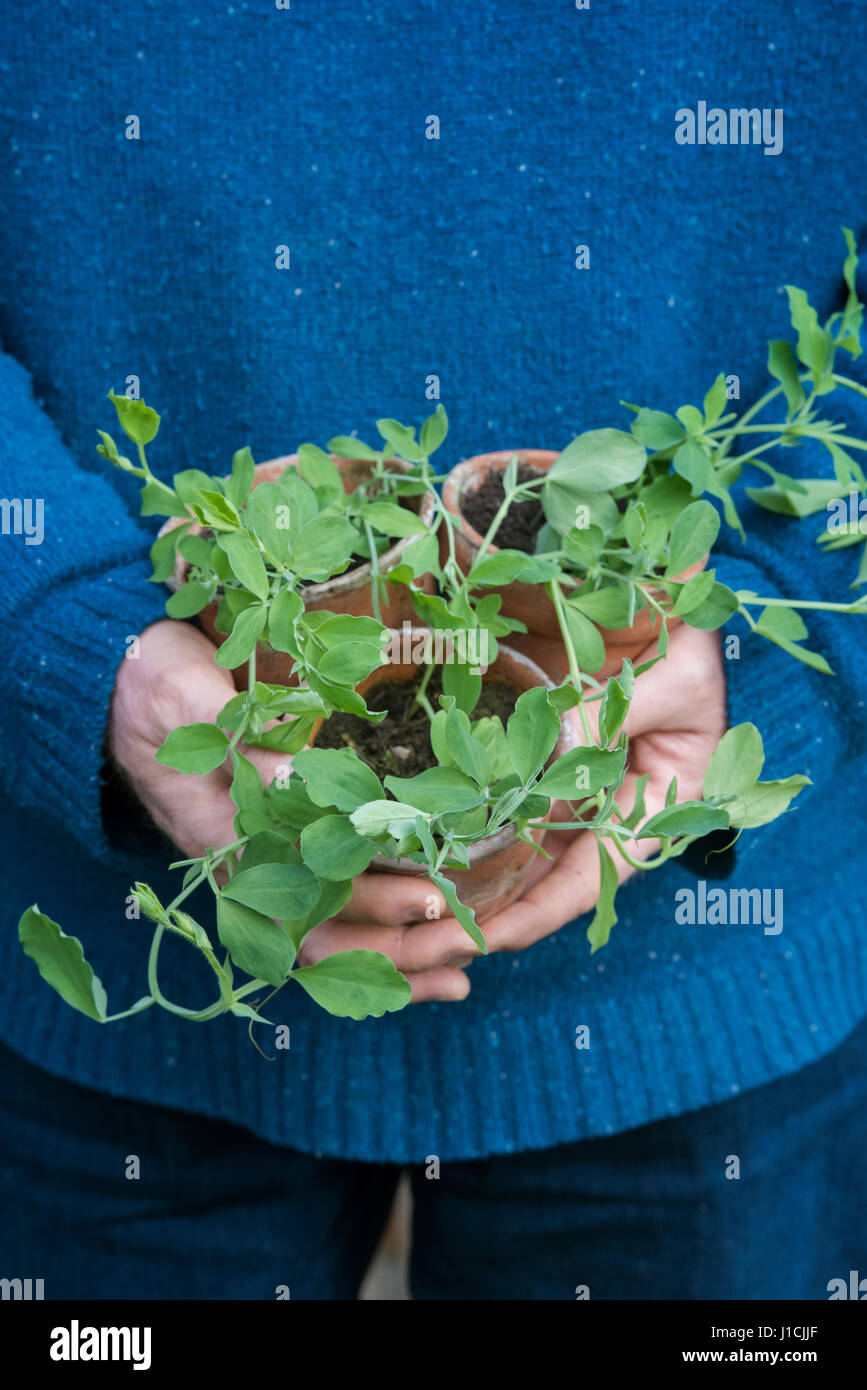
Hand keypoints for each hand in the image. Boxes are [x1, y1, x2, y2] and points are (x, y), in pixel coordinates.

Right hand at [109, 620, 470, 1002]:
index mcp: (225, 835)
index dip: (371, 903)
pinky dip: (381, 932)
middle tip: (468, 942)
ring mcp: (264, 866)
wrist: (121, 693)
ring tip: (463, 968)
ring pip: (334, 934)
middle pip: (327, 932)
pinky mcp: (281, 854)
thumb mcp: (185, 696)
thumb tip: (298, 784)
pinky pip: (332, 909)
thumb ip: (238, 739)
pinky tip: (431, 944)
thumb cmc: (153, 688)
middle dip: (399, 947)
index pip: (305, 889)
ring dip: (397, 955)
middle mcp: (247, 866)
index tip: (433, 896)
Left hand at [300, 624, 726, 991]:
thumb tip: (548, 749)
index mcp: (655, 813)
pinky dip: (471, 824)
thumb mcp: (668, 684)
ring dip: (472, 879)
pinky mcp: (546, 764)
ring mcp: (575, 792)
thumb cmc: (693, 650)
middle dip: (491, 915)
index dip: (539, 914)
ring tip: (413, 908)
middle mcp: (610, 815)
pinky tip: (424, 842)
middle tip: (428, 940)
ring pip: (520, 852)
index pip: (591, 881)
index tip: (489, 939)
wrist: (682, 611)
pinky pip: (506, 804)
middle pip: (546, 883)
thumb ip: (611, 717)